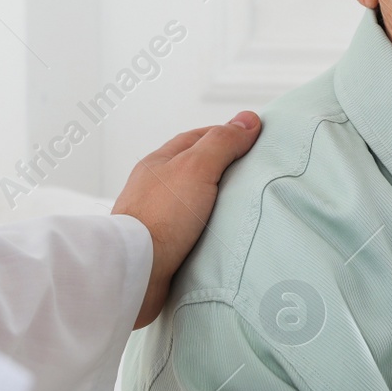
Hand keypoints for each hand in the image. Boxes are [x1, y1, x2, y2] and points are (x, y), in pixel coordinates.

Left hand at [113, 112, 261, 327]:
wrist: (136, 272)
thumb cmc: (161, 217)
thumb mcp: (197, 168)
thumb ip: (222, 143)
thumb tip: (248, 119)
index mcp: (159, 163)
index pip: (198, 138)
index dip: (227, 134)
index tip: (255, 139)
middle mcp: (155, 188)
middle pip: (196, 169)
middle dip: (224, 168)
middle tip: (255, 173)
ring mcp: (158, 217)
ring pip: (195, 201)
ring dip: (218, 202)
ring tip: (245, 206)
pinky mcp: (162, 246)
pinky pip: (192, 229)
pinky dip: (210, 228)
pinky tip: (224, 234)